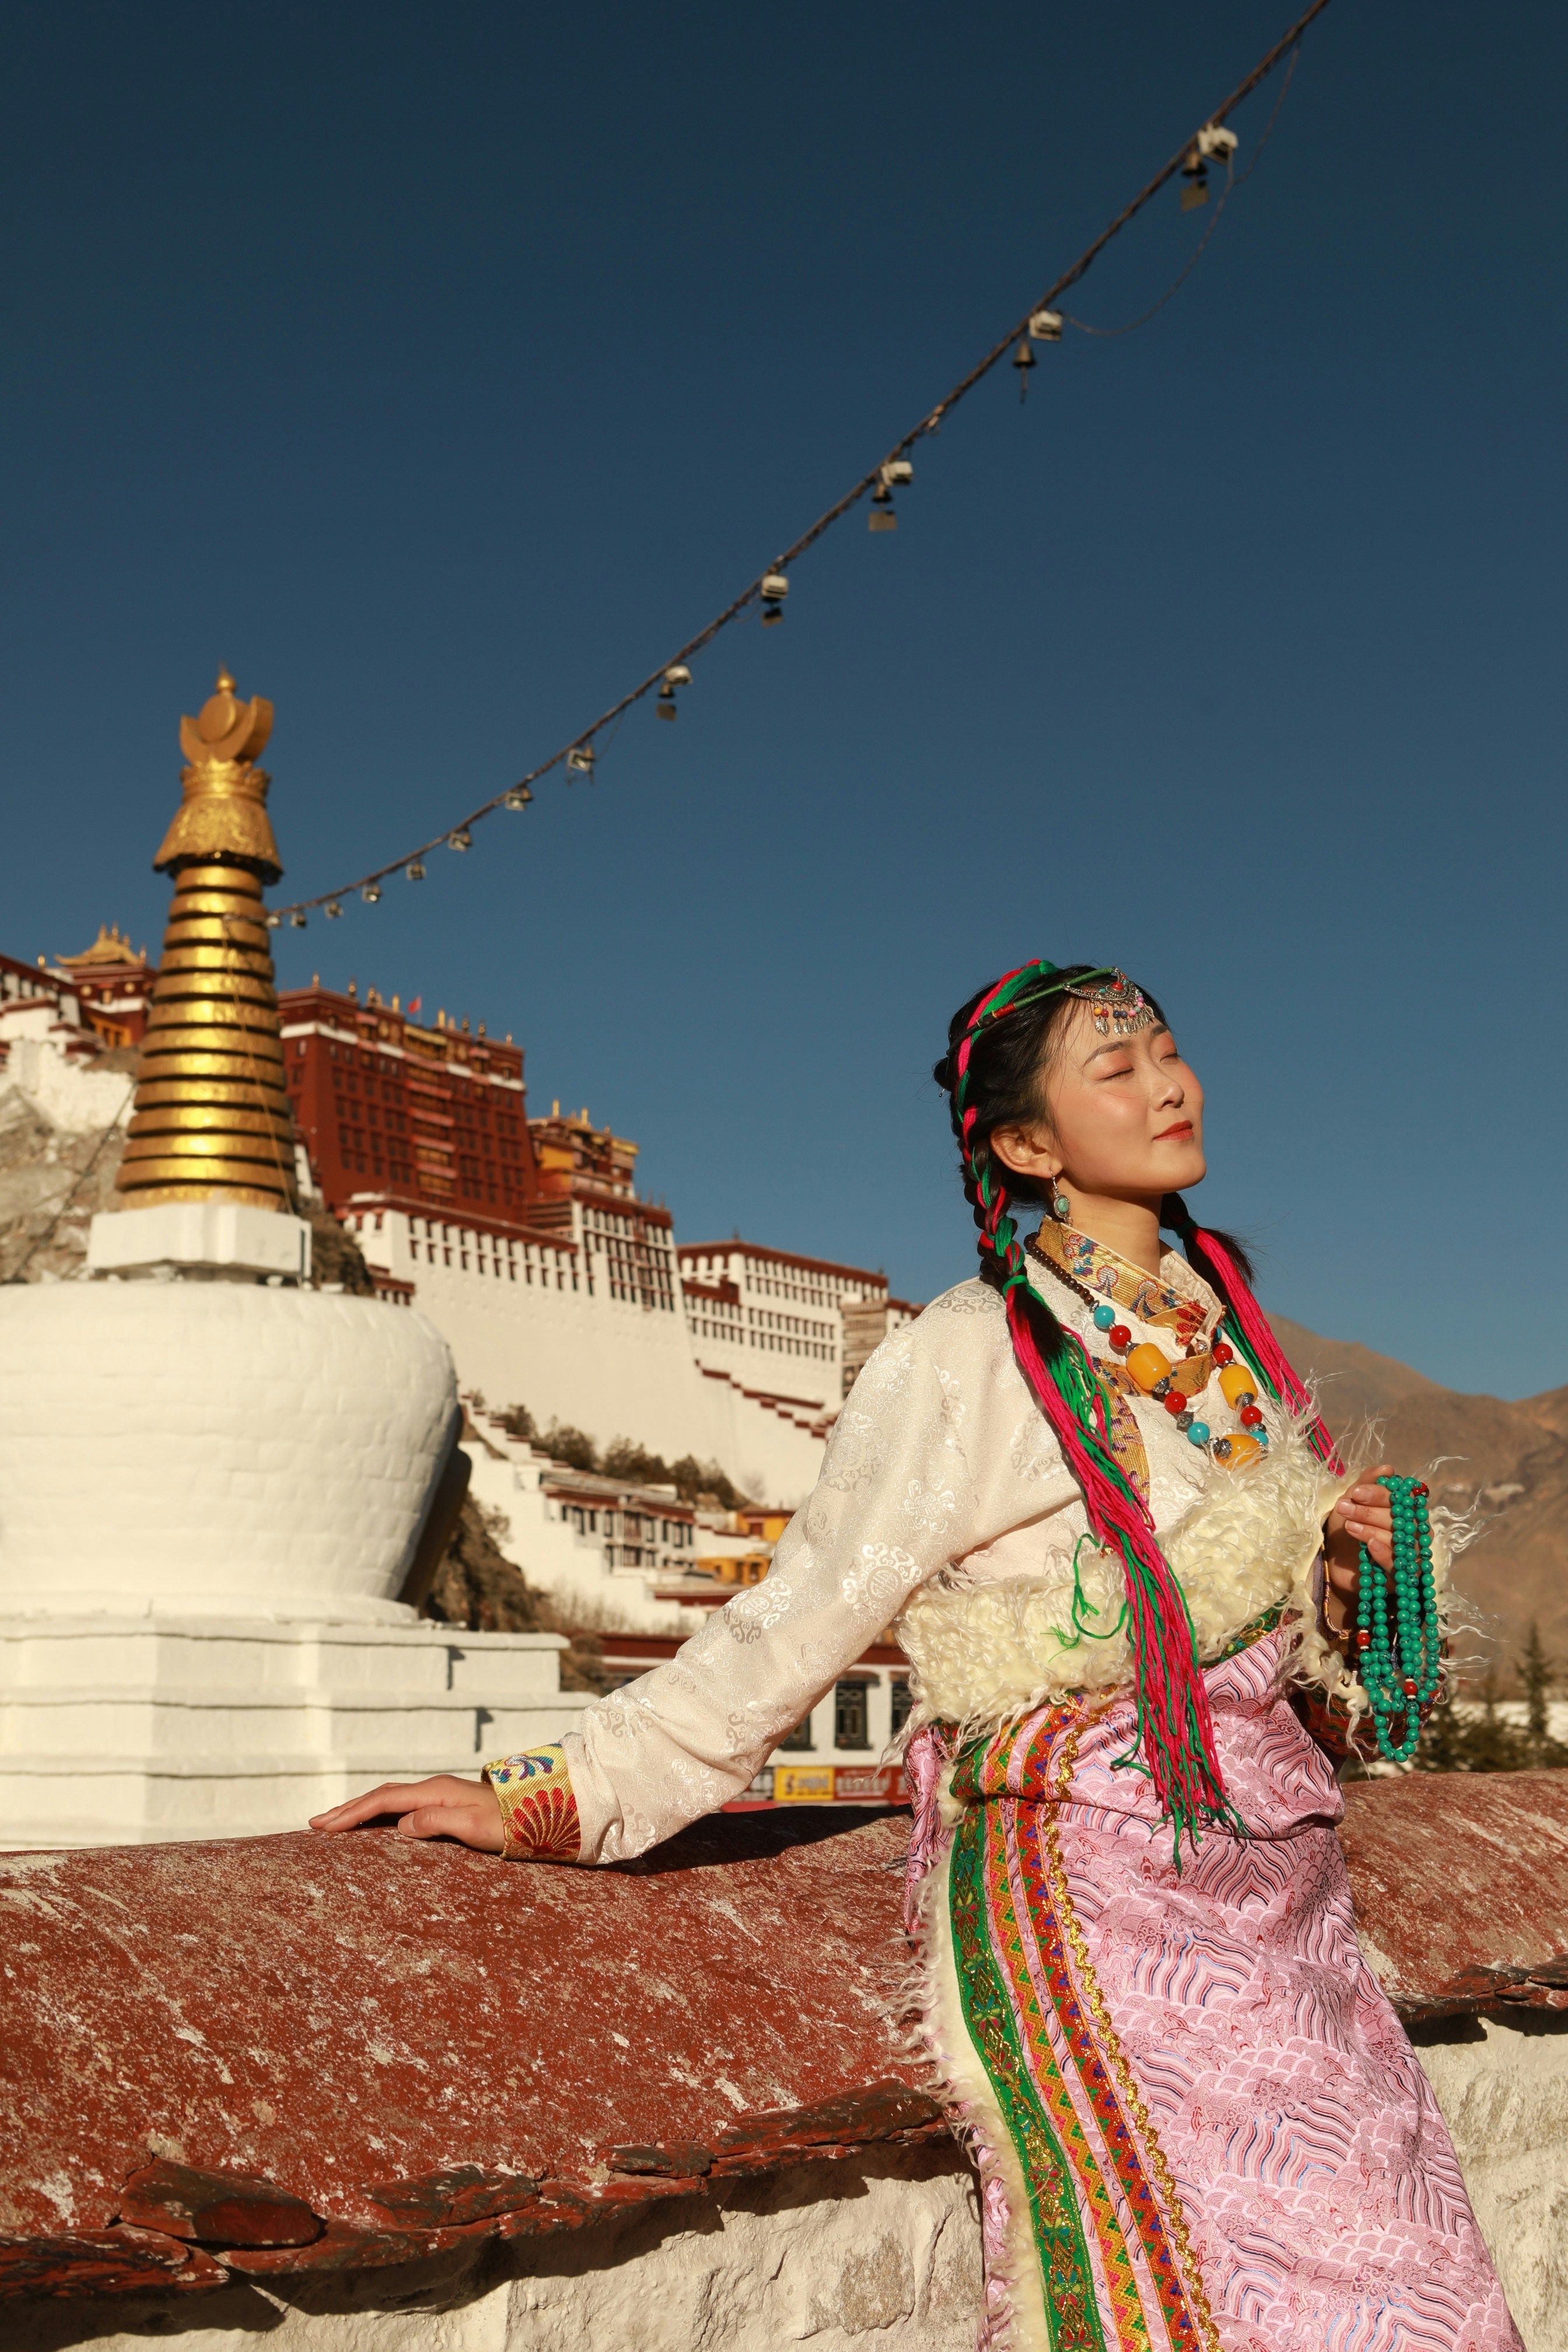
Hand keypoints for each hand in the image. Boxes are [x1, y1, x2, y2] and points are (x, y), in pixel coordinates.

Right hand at [308, 1775, 505, 1852]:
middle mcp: (432, 1788)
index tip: (325, 1827)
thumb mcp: (473, 1825)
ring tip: (333, 1823)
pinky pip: (400, 1806)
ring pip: (388, 1799)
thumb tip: (400, 1825)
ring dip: (359, 1810)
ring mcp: (437, 1794)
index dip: (352, 1813)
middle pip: (379, 1795)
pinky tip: (371, 1824)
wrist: (537, 1813)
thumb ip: (437, 1821)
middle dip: (347, 1809)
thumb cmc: (507, 1824)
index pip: (383, 1800)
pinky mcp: (443, 1803)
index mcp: (434, 1791)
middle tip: (315, 1824)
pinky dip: (377, 1813)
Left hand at [1321, 1463, 1397, 1645]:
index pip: (1401, 1497)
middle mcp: (1414, 1530)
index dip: (1379, 1493)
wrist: (1335, 1564)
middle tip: (1344, 1508)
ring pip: (1400, 1540)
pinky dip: (1385, 1554)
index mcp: (1405, 1509)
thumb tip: (1388, 1468)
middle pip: (1401, 1519)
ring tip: (1350, 1526)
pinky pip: (1400, 1565)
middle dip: (1370, 1512)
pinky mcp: (1404, 1576)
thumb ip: (1367, 1483)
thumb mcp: (1352, 1502)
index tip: (1356, 1492)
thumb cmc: (1347, 1528)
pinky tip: (1370, 1545)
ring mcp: (1411, 1553)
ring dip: (1373, 1530)